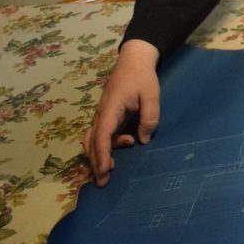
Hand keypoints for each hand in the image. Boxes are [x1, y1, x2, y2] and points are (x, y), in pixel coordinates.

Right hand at [82, 39, 159, 186]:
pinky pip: (101, 134)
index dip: (102, 155)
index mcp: (110, 109)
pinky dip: (106, 145)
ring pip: (93, 139)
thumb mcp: (151, 95)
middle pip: (92, 142)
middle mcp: (101, 114)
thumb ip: (149, 118)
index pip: (102, 136)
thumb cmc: (142, 78)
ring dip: (100, 154)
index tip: (104, 171)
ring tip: (112, 167)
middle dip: (95, 162)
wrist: (133, 61)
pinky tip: (126, 143)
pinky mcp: (107, 115)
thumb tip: (143, 140)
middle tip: (104, 182)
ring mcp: (102, 114)